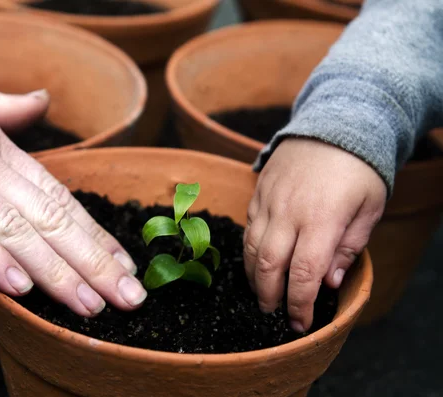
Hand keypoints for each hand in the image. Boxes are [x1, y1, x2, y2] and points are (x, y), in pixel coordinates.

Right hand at [0, 17, 145, 316]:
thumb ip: (0, 107)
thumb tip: (40, 103)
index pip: (57, 197)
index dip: (94, 234)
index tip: (125, 264)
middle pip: (47, 218)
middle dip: (92, 263)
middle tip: (129, 298)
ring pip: (9, 227)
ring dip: (53, 270)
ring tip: (89, 304)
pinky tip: (16, 285)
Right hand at [245, 138, 385, 331]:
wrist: (333, 125)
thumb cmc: (358, 170)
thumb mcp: (369, 209)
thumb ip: (348, 248)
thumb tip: (329, 282)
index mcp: (322, 219)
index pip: (304, 273)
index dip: (300, 304)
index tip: (301, 323)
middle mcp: (289, 212)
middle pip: (270, 266)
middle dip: (271, 297)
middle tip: (275, 314)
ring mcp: (269, 201)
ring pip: (252, 249)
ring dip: (255, 278)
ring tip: (263, 294)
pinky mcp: (257, 193)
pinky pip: (247, 229)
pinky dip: (250, 252)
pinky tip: (257, 264)